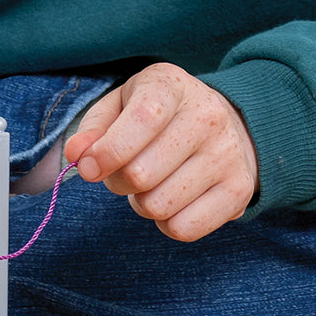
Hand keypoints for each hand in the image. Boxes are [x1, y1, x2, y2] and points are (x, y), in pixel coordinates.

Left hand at [63, 63, 258, 240]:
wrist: (228, 122)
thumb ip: (94, 128)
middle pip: (142, 173)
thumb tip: (76, 156)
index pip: (142, 120)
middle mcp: (207, 117)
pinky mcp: (239, 192)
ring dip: (140, 203)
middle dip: (116, 181)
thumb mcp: (122, 103)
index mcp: (172, 86)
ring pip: (159, 205)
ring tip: (149, 183)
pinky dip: (164, 222)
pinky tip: (170, 199)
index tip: (87, 168)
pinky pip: (184, 229)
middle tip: (121, 172)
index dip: (108, 151)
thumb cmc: (159, 113)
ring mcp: (227, 156)